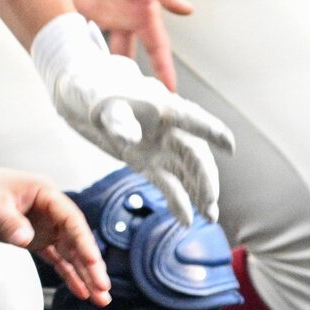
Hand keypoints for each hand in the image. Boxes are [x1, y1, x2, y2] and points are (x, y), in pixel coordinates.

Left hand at [0, 163, 111, 304]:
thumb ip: (9, 222)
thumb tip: (25, 239)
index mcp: (45, 194)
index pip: (72, 220)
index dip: (85, 242)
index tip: (94, 263)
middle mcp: (49, 210)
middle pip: (77, 239)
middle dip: (91, 265)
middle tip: (103, 290)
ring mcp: (42, 225)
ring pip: (70, 251)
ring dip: (85, 273)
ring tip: (101, 298)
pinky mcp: (33, 237)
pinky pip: (56, 258)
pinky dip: (68, 274)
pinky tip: (80, 291)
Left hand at [32, 12, 234, 223]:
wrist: (80, 94)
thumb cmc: (94, 90)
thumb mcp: (102, 103)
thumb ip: (117, 121)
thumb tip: (130, 140)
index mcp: (162, 106)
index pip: (191, 119)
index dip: (211, 131)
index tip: (229, 146)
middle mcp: (167, 128)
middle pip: (194, 153)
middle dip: (205, 177)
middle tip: (210, 200)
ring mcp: (158, 147)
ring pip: (186, 171)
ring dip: (199, 192)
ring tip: (210, 217)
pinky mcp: (146, 163)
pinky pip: (167, 183)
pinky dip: (178, 201)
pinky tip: (186, 220)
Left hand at [64, 0, 193, 88]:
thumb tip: (187, 10)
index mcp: (144, 12)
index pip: (157, 49)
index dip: (163, 73)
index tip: (168, 100)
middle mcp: (121, 17)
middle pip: (121, 58)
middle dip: (120, 82)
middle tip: (116, 108)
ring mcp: (98, 10)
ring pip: (92, 47)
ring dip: (87, 64)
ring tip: (81, 89)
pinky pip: (68, 25)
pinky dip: (61, 39)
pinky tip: (55, 55)